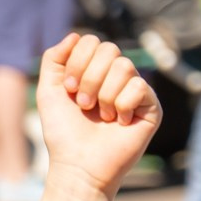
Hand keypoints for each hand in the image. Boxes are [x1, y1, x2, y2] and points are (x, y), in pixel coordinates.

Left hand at [36, 32, 162, 197]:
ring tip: (101, 116)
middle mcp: (116, 77)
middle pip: (110, 49)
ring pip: (125, 67)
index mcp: (93, 70)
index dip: (77, 62)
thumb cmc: (63, 133)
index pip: (91, 41)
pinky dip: (122, 106)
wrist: (78, 165)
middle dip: (90, 78)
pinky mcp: (151, 107)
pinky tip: (119, 123)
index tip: (70, 90)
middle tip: (84, 105)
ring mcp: (135, 91)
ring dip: (105, 95)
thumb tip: (75, 35)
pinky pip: (139, 87)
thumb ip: (54, 59)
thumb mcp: (49, 91)